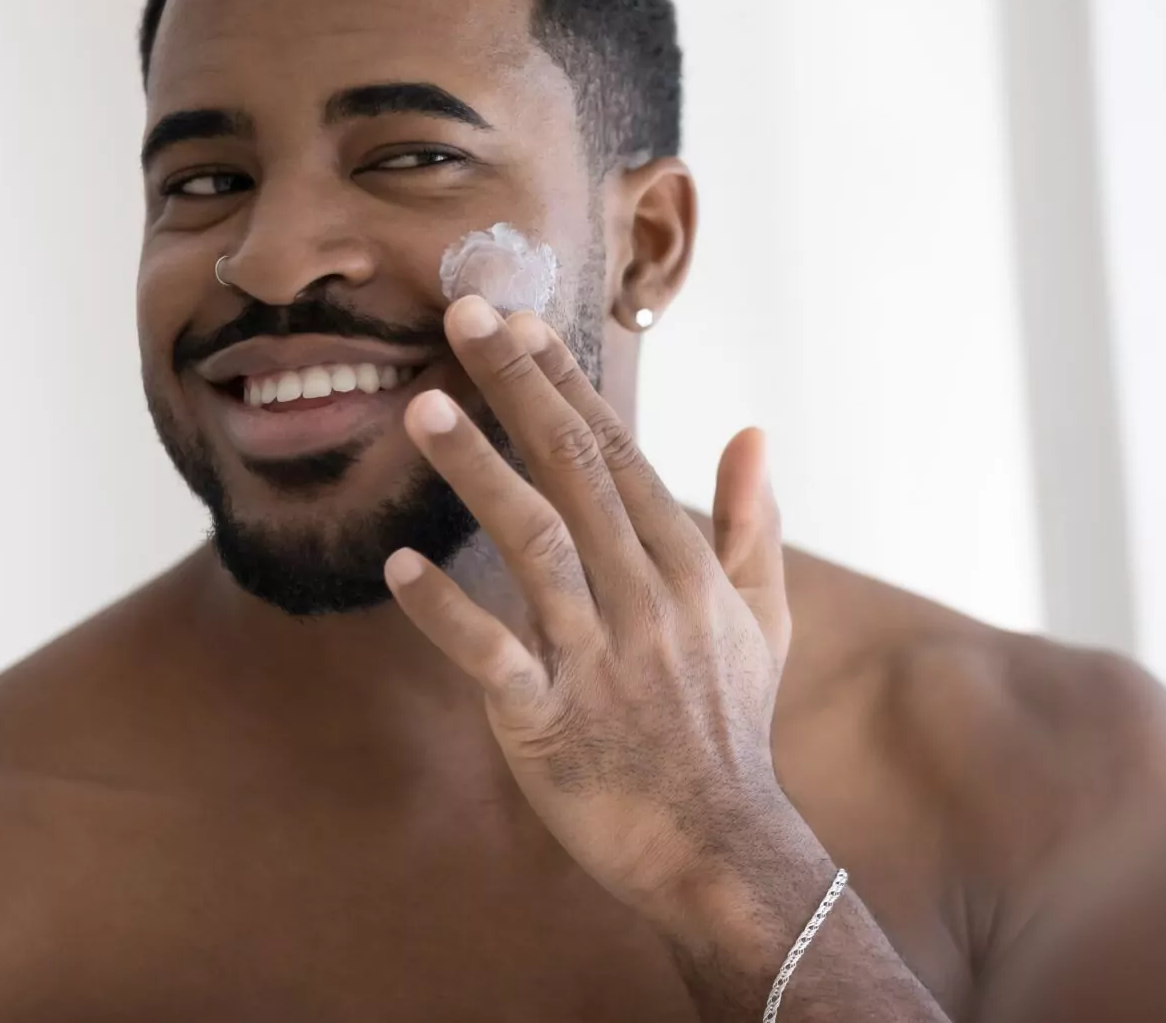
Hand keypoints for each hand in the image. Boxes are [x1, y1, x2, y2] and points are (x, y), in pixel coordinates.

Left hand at [383, 295, 801, 931]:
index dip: (565, 383)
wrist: (722, 849)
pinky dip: (447, 611)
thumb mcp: (763, 619)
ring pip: (535, 543)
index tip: (518, 321)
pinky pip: (494, 656)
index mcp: (687, 568)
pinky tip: (402, 566)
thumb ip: (752, 523)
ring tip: (422, 410)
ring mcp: (599, 658)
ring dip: (477, 472)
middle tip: (462, 316)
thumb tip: (752, 432)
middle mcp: (645, 597)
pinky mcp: (550, 721)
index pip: (618, 452)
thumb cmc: (732, 730)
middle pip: (574, 471)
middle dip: (518, 388)